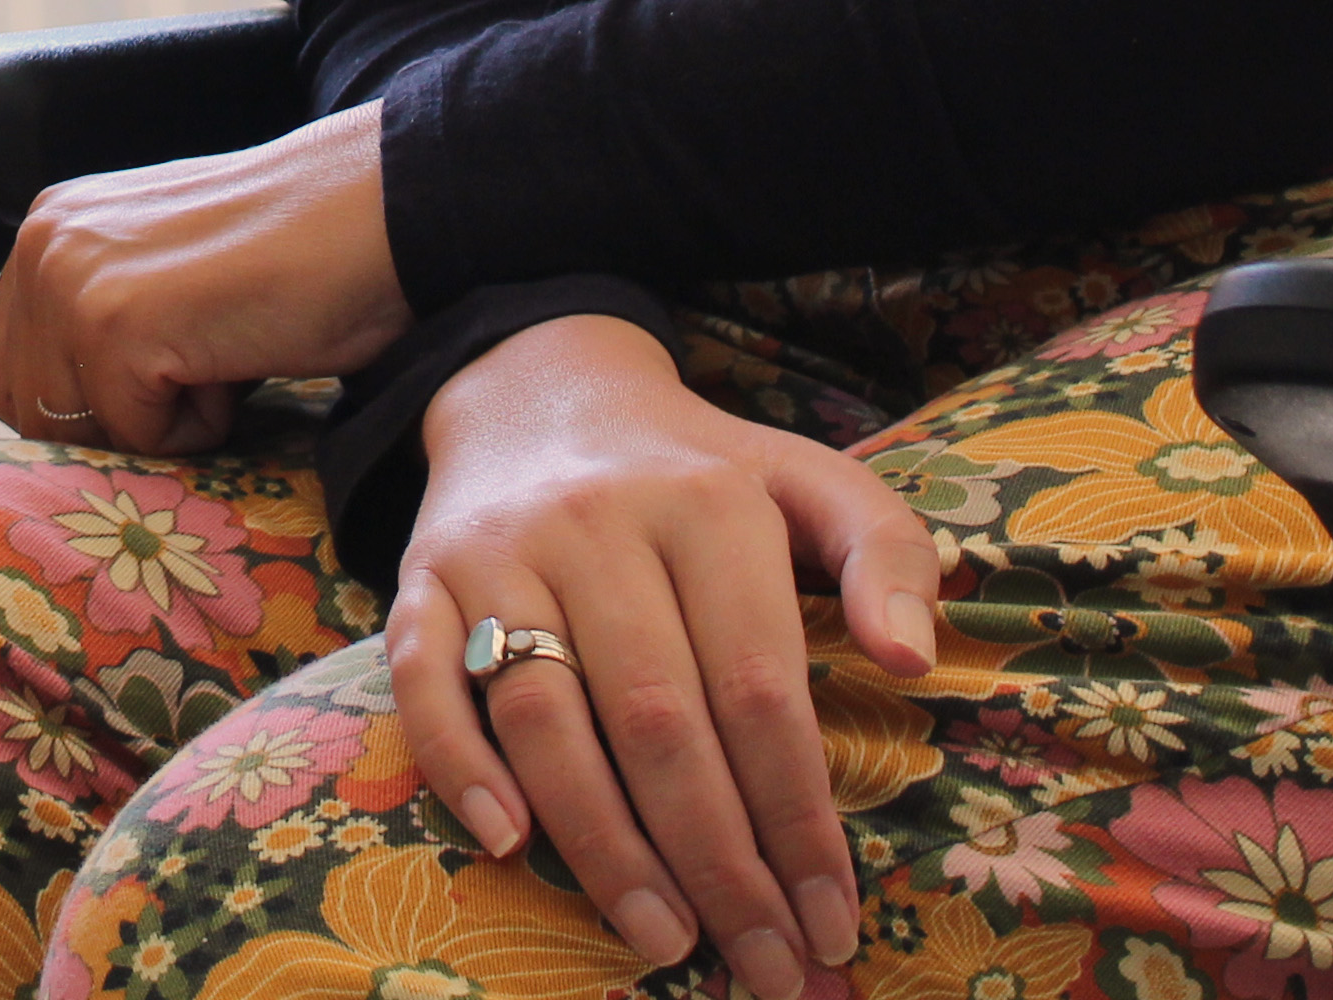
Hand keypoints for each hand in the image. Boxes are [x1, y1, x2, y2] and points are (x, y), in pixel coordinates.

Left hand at [0, 104, 413, 453]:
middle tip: (191, 376)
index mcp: (52, 227)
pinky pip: (136, 437)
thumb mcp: (163, 272)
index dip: (79, 406)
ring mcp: (72, 281)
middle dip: (107, 423)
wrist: (379, 210)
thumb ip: (100, 319)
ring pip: (74, 431)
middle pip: (22, 411)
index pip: (3, 370)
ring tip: (220, 355)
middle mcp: (44, 243)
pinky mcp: (114, 324)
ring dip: (156, 422)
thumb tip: (65, 422)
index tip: (154, 389)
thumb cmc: (293, 251)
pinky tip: (238, 358)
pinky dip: (199, 426)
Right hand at [384, 314, 939, 999]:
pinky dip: (461, 769)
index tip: (829, 917)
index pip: (759, 689)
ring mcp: (499, 553)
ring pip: (546, 719)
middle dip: (717, 863)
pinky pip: (424, 684)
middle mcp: (597, 524)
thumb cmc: (696, 470)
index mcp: (707, 504)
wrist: (538, 389)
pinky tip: (509, 847)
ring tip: (664, 938)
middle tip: (762, 964)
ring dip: (605, 848)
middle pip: (657, 722)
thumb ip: (885, 552)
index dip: (797, 817)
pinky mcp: (422, 578)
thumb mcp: (810, 480)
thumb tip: (910, 662)